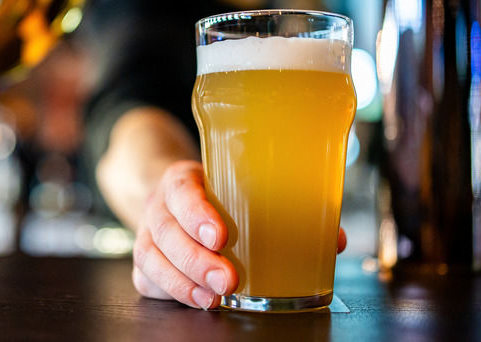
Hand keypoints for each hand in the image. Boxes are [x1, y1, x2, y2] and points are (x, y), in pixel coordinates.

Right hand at [131, 159, 348, 309]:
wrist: (170, 196)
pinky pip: (148, 280)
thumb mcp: (237, 186)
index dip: (197, 214)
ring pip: (152, 259)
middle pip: (167, 232)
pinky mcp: (145, 262)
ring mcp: (147, 235)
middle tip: (228, 280)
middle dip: (197, 260)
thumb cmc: (213, 194)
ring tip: (213, 299)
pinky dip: (172, 293)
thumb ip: (282, 207)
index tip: (221, 236)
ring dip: (184, 283)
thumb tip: (335, 240)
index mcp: (183, 180)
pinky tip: (198, 300)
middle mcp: (159, 207)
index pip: (182, 191)